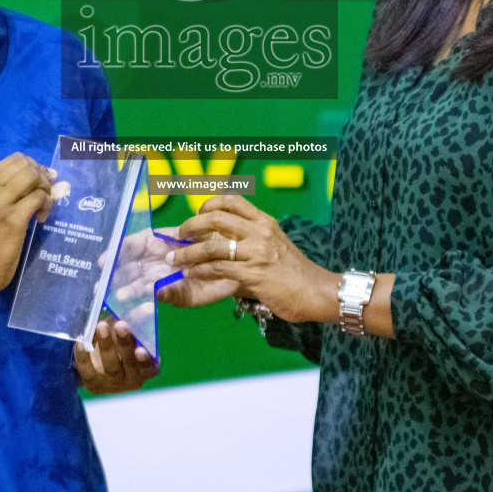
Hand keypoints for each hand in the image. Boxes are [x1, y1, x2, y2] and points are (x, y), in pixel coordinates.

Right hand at [0, 153, 54, 293]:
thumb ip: (14, 188)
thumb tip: (50, 173)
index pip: (15, 159)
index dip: (33, 167)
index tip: (39, 183)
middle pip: (26, 165)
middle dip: (41, 177)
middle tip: (43, 195)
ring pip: (33, 177)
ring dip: (45, 189)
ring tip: (42, 206)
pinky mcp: (13, 219)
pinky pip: (39, 197)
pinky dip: (47, 204)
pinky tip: (41, 218)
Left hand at [74, 318, 158, 394]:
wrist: (96, 360)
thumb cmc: (118, 340)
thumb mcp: (127, 329)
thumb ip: (135, 318)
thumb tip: (143, 303)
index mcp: (146, 368)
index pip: (150, 367)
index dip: (146, 360)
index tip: (141, 349)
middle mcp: (132, 379)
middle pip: (129, 364)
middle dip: (125, 344)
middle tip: (121, 324)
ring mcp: (112, 384)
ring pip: (110, 367)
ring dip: (106, 345)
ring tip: (101, 326)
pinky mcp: (94, 384)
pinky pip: (88, 371)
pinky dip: (84, 355)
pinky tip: (81, 341)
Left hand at [167, 194, 337, 322]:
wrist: (317, 292)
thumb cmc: (295, 272)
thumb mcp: (275, 245)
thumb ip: (253, 240)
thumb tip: (224, 242)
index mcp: (264, 222)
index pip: (232, 200)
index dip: (209, 204)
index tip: (197, 214)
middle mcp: (259, 232)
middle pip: (216, 217)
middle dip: (191, 225)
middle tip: (180, 235)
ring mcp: (256, 252)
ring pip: (212, 246)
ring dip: (188, 253)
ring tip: (175, 259)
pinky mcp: (253, 274)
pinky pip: (217, 269)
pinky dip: (199, 270)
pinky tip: (191, 274)